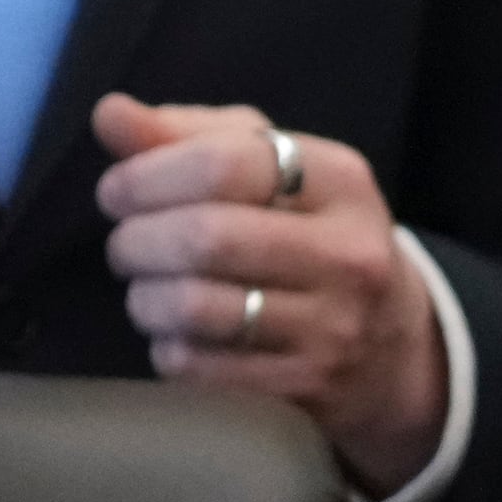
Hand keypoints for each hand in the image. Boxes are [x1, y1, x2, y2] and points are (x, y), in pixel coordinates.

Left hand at [94, 95, 448, 497]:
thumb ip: (184, 135)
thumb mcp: (265, 169)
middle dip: (136, 240)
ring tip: (145, 287)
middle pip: (205, 236)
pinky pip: (199, 366)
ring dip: (143, 297)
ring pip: (194, 306)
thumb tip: (110, 112)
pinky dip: (166, 346)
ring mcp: (334, 329)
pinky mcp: (307, 388)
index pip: (224, 163)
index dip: (147, 175)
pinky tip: (174, 333)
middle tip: (124, 244)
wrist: (391, 347)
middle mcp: (348, 254)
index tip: (116, 191)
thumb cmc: (303, 232)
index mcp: (340, 181)